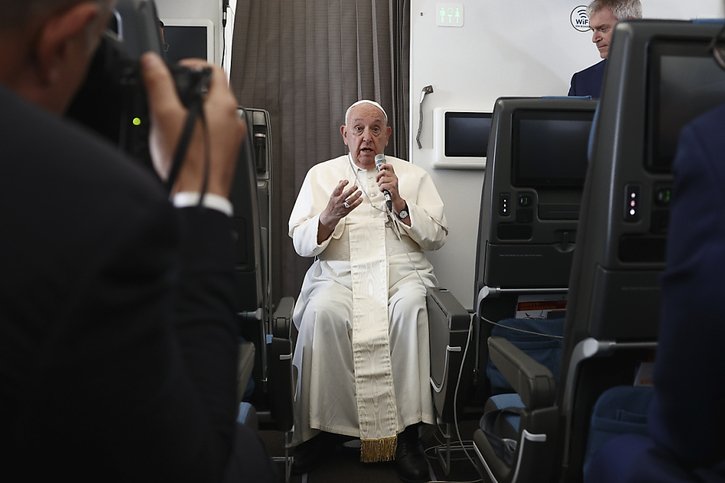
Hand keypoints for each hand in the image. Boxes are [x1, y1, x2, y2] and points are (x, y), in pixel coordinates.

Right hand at [140, 53, 245, 196]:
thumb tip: (152, 63)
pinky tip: (183, 139)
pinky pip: (215, 133)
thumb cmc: (188, 163)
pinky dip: (200, 130)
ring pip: (214, 114)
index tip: (176, 70)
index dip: (193, 65)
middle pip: (214, 92)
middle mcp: (234, 120)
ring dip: (194, 110)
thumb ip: (158, 84)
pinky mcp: (227, 154)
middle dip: (190, 89)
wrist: (198, 198)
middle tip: (170, 95)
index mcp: (224, 106)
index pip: (214, 70)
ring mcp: (233, 138)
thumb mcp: (165, 116)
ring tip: (173, 118)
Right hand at [317, 180, 361, 242]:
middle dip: (351, 190)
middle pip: (345, 195)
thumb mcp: (334, 195)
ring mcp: (342, 206)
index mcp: (334, 196)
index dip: (342, 184)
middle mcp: (338, 201)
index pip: (337, 189)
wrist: (330, 215)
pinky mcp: (346, 211)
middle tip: (356, 186)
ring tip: (360, 192)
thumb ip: (339, 188)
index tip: (346, 181)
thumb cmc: (333, 204)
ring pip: (349, 201)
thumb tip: (342, 180)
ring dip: (355, 196)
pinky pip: (353, 206)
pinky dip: (357, 202)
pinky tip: (361, 199)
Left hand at [375, 162, 403, 211]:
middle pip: (383, 172)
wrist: (396, 200)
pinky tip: (383, 191)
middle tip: (377, 181)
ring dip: (379, 185)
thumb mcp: (388, 183)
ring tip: (382, 188)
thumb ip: (384, 178)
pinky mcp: (393, 187)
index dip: (383, 166)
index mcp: (393, 176)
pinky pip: (383, 185)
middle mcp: (394, 178)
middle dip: (378, 177)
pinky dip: (381, 189)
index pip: (389, 166)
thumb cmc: (391, 191)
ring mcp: (394, 182)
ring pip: (382, 179)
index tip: (380, 168)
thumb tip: (378, 174)